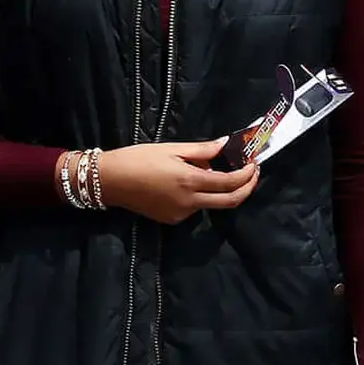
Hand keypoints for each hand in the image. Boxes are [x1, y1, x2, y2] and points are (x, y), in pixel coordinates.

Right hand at [92, 140, 258, 224]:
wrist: (110, 181)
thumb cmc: (138, 159)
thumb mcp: (171, 149)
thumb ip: (202, 150)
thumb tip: (226, 144)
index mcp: (190, 181)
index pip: (230, 182)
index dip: (247, 174)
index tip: (253, 163)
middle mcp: (189, 202)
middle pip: (230, 201)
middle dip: (247, 188)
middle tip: (252, 173)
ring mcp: (181, 214)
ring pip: (211, 204)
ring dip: (220, 189)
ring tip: (211, 168)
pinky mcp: (172, 220)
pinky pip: (195, 207)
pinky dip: (201, 195)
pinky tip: (189, 181)